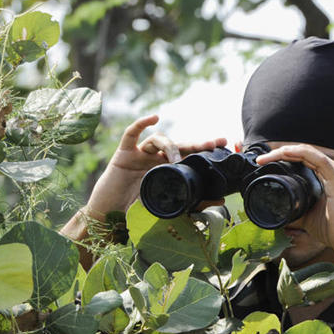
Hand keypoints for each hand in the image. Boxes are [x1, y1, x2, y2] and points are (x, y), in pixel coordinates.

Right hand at [86, 115, 226, 216]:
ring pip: (159, 139)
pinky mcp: (124, 153)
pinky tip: (154, 118)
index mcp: (167, 170)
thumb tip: (221, 201)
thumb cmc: (135, 210)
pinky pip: (132, 134)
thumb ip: (193, 203)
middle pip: (179, 145)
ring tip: (175, 161)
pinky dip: (141, 123)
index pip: (188, 156)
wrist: (109, 216)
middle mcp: (156, 159)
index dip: (204, 149)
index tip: (223, 145)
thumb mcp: (169, 206)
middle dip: (196, 143)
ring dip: (170, 147)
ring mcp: (140, 154)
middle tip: (213, 143)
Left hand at [255, 144, 333, 262]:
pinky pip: (317, 159)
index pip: (303, 158)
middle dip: (279, 152)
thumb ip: (293, 209)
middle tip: (260, 160)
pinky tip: (285, 154)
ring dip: (285, 151)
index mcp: (327, 176)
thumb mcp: (306, 217)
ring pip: (307, 152)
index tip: (264, 163)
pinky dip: (299, 154)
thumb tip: (273, 211)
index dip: (283, 156)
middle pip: (303, 152)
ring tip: (266, 158)